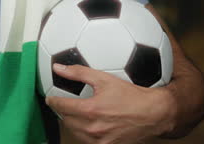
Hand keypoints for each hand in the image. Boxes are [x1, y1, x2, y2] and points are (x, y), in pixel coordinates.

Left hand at [45, 64, 174, 143]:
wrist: (153, 114)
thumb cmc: (132, 95)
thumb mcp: (104, 79)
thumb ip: (79, 73)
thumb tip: (59, 68)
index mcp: (89, 110)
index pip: (60, 106)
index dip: (52, 101)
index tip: (50, 98)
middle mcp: (92, 128)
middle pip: (66, 120)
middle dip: (63, 112)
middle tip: (64, 104)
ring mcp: (99, 140)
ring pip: (75, 132)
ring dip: (72, 123)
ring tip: (75, 114)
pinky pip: (88, 141)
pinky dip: (84, 133)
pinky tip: (89, 125)